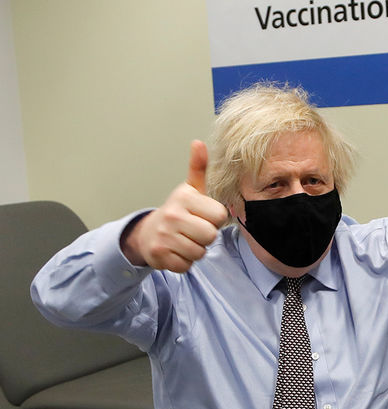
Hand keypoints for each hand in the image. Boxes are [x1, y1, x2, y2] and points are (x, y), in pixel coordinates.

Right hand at [122, 140, 228, 272]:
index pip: (220, 216)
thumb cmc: (178, 211)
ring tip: (185, 239)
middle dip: (206, 236)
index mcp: (184, 197)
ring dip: (196, 250)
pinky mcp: (159, 256)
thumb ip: (198, 168)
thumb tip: (199, 143)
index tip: (202, 215)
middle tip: (194, 230)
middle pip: (210, 236)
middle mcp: (172, 215)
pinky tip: (176, 251)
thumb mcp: (191, 189)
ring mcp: (164, 236)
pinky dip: (184, 262)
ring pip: (200, 252)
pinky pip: (187, 265)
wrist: (148, 233)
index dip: (215, 219)